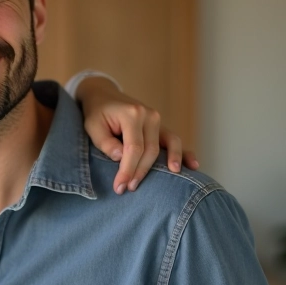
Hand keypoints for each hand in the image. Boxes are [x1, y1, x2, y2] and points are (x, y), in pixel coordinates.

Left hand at [76, 77, 197, 194]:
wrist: (104, 95)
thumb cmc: (96, 113)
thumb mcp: (92, 126)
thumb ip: (105, 142)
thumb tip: (120, 158)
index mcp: (132, 114)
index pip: (134, 148)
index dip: (128, 169)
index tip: (120, 186)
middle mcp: (149, 116)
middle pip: (151, 150)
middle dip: (141, 172)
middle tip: (128, 189)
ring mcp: (158, 120)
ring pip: (168, 145)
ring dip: (166, 165)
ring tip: (167, 180)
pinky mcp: (161, 126)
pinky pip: (174, 140)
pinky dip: (184, 153)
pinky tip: (193, 166)